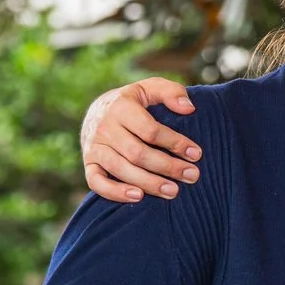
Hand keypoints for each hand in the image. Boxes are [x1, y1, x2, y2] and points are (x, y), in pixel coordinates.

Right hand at [84, 78, 202, 202]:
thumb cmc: (134, 102)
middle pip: (137, 153)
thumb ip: (171, 92)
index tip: (196, 154)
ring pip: (121, 169)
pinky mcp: (88, 163)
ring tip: (173, 191)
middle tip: (192, 176)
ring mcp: (94, 147)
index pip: (150, 130)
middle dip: (167, 166)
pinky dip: (115, 192)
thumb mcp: (151, 88)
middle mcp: (104, 127)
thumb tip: (189, 108)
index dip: (174, 143)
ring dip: (148, 183)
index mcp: (121, 107)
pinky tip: (139, 197)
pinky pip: (96, 182)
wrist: (99, 110)